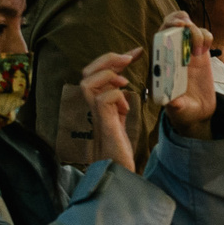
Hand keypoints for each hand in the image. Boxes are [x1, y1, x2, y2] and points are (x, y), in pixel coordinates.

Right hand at [78, 50, 138, 171]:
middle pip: (86, 72)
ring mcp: (96, 116)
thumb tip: (124, 90)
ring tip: (124, 80)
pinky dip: (116, 96)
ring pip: (87, 82)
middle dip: (107, 59)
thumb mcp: (119, 120)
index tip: (137, 52)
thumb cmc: (119, 149)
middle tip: (128, 58)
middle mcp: (93, 107)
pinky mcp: (104, 125)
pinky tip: (125, 106)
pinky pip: (102, 100)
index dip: (114, 58)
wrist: (118, 173)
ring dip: (107, 75)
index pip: (97, 73)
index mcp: (98, 103)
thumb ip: (118, 105)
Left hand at [158, 11, 219, 131]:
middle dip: (179, 20)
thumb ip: (176, 106)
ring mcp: (187, 53)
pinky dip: (206, 37)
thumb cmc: (184, 111)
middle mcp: (173, 55)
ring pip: (188, 28)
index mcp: (162, 65)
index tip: (177, 27)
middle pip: (171, 26)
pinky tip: (206, 49)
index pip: (159, 39)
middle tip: (188, 27)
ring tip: (200, 48)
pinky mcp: (201, 54)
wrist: (200, 112)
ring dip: (195, 30)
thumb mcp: (179, 111)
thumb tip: (172, 102)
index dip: (166, 29)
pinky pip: (204, 36)